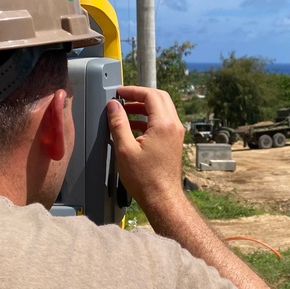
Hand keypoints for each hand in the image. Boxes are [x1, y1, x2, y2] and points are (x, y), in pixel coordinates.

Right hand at [105, 86, 185, 209]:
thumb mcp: (125, 149)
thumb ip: (119, 123)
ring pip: (162, 110)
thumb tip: (113, 106)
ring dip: (144, 108)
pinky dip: (148, 119)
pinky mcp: (174, 142)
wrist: (162, 198)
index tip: (119, 92)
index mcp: (164, 124)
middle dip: (140, 96)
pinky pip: (162, 122)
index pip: (150, 95)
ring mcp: (176, 134)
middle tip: (123, 99)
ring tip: (124, 113)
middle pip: (160, 98)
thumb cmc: (145, 178)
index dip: (133, 90)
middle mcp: (174, 126)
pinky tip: (133, 127)